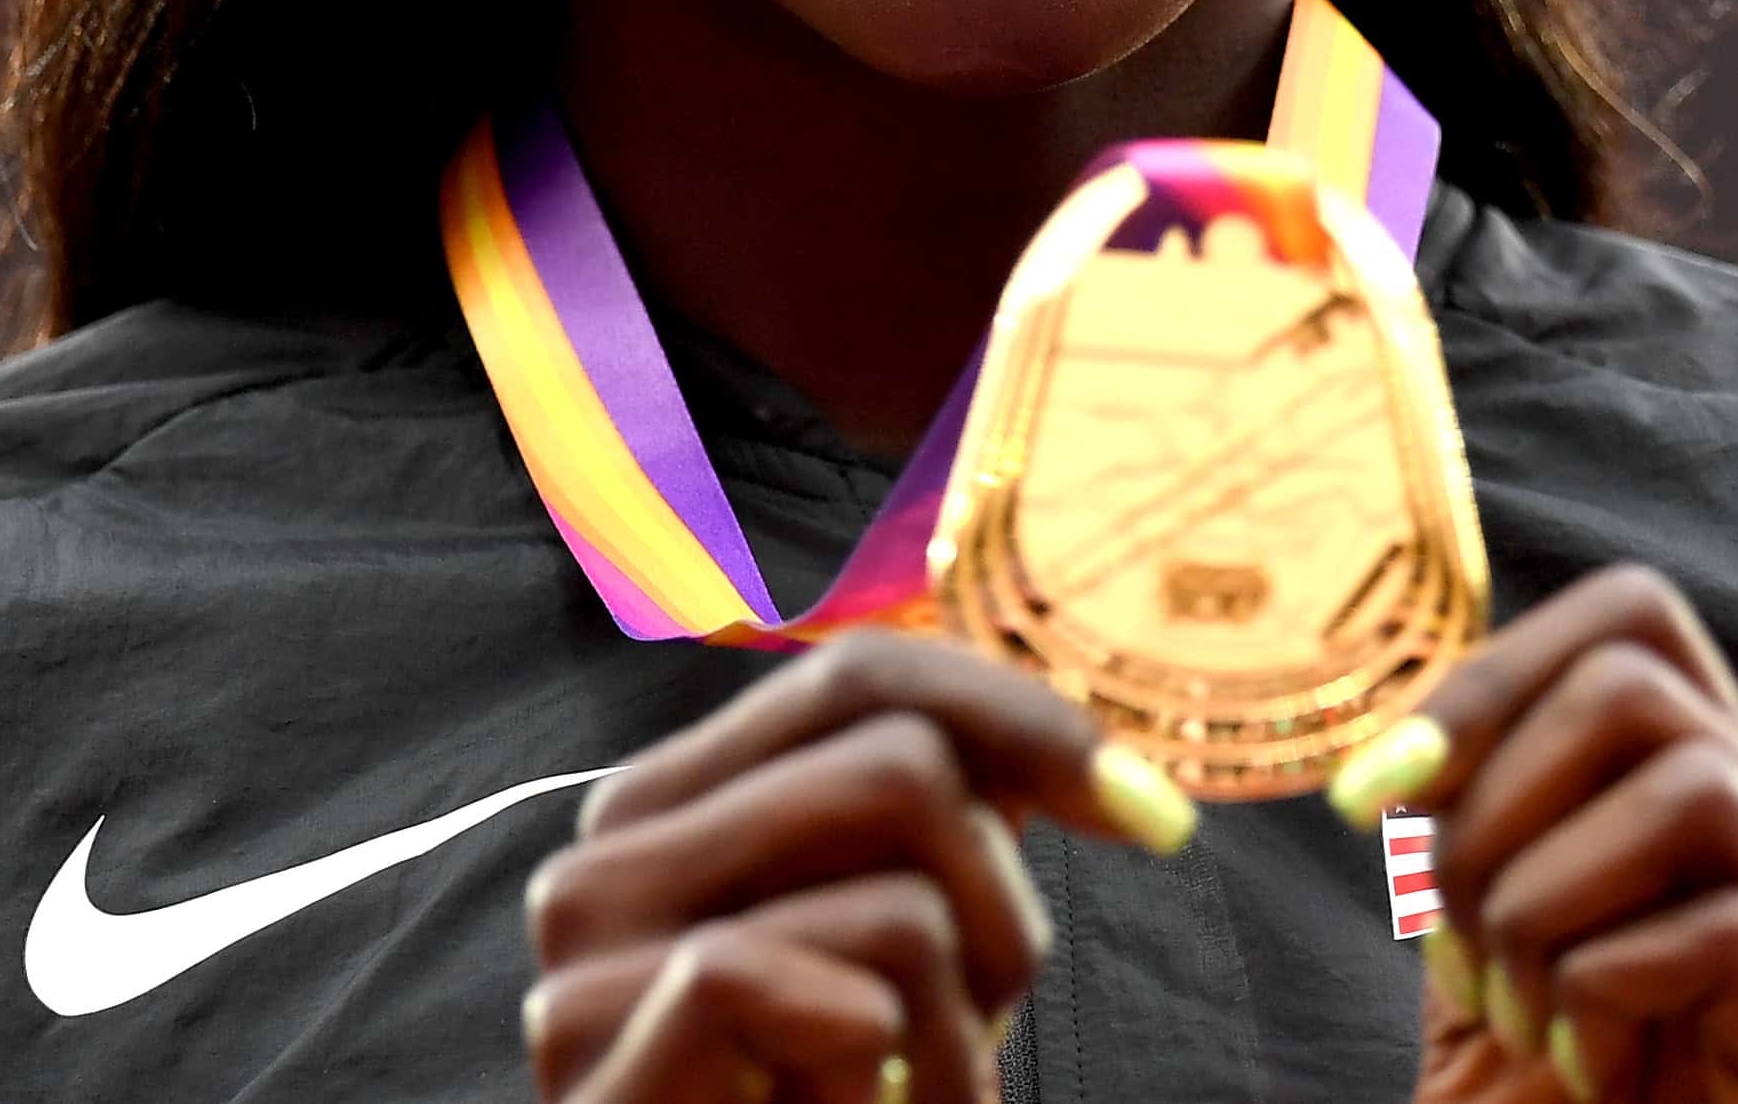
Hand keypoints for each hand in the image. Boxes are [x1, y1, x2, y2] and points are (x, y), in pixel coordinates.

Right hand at [521, 629, 1199, 1103]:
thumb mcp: (903, 952)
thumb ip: (952, 825)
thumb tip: (1135, 790)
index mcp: (667, 805)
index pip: (862, 674)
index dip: (1023, 721)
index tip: (1153, 818)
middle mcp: (604, 855)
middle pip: (902, 768)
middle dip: (999, 917)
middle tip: (964, 1040)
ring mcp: (584, 960)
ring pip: (898, 909)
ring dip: (959, 1043)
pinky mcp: (594, 1049)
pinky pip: (838, 1006)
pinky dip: (894, 1081)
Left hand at [1333, 568, 1737, 1103]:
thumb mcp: (1495, 946)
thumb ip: (1486, 819)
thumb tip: (1411, 717)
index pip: (1638, 618)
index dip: (1485, 675)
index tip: (1370, 794)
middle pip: (1644, 682)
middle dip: (1491, 801)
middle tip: (1453, 944)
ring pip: (1690, 785)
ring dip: (1542, 898)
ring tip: (1519, 1016)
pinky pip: (1723, 929)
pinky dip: (1603, 989)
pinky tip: (1586, 1075)